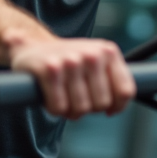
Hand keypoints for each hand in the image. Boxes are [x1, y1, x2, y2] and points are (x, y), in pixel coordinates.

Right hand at [8, 35, 134, 118]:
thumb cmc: (68, 61)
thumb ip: (112, 78)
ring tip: (62, 97)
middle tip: (76, 98)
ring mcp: (72, 61)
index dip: (116, 107)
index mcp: (108, 51)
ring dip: (69, 110)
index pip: (125, 91)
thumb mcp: (95, 61)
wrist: (31, 47)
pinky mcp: (50, 69)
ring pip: (81, 108)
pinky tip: (49, 97)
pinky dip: (54, 109)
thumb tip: (120, 105)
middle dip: (88, 109)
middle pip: (101, 104)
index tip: (107, 110)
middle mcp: (93, 54)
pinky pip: (59, 107)